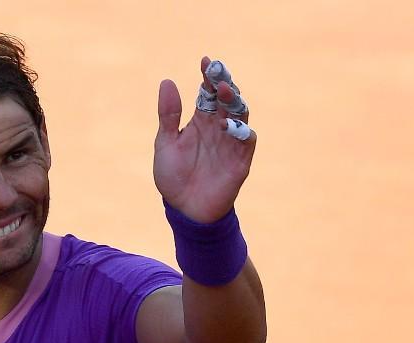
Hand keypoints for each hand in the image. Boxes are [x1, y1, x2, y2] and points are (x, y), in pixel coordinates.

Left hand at [153, 56, 256, 222]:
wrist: (184, 209)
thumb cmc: (173, 176)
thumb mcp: (166, 143)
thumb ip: (169, 115)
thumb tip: (168, 81)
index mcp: (200, 121)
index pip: (208, 93)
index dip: (209, 76)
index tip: (206, 61)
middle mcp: (218, 127)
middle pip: (227, 99)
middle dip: (224, 83)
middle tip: (217, 72)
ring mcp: (231, 142)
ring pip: (240, 114)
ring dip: (234, 101)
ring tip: (224, 91)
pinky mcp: (240, 160)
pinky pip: (247, 140)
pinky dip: (241, 130)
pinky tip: (227, 124)